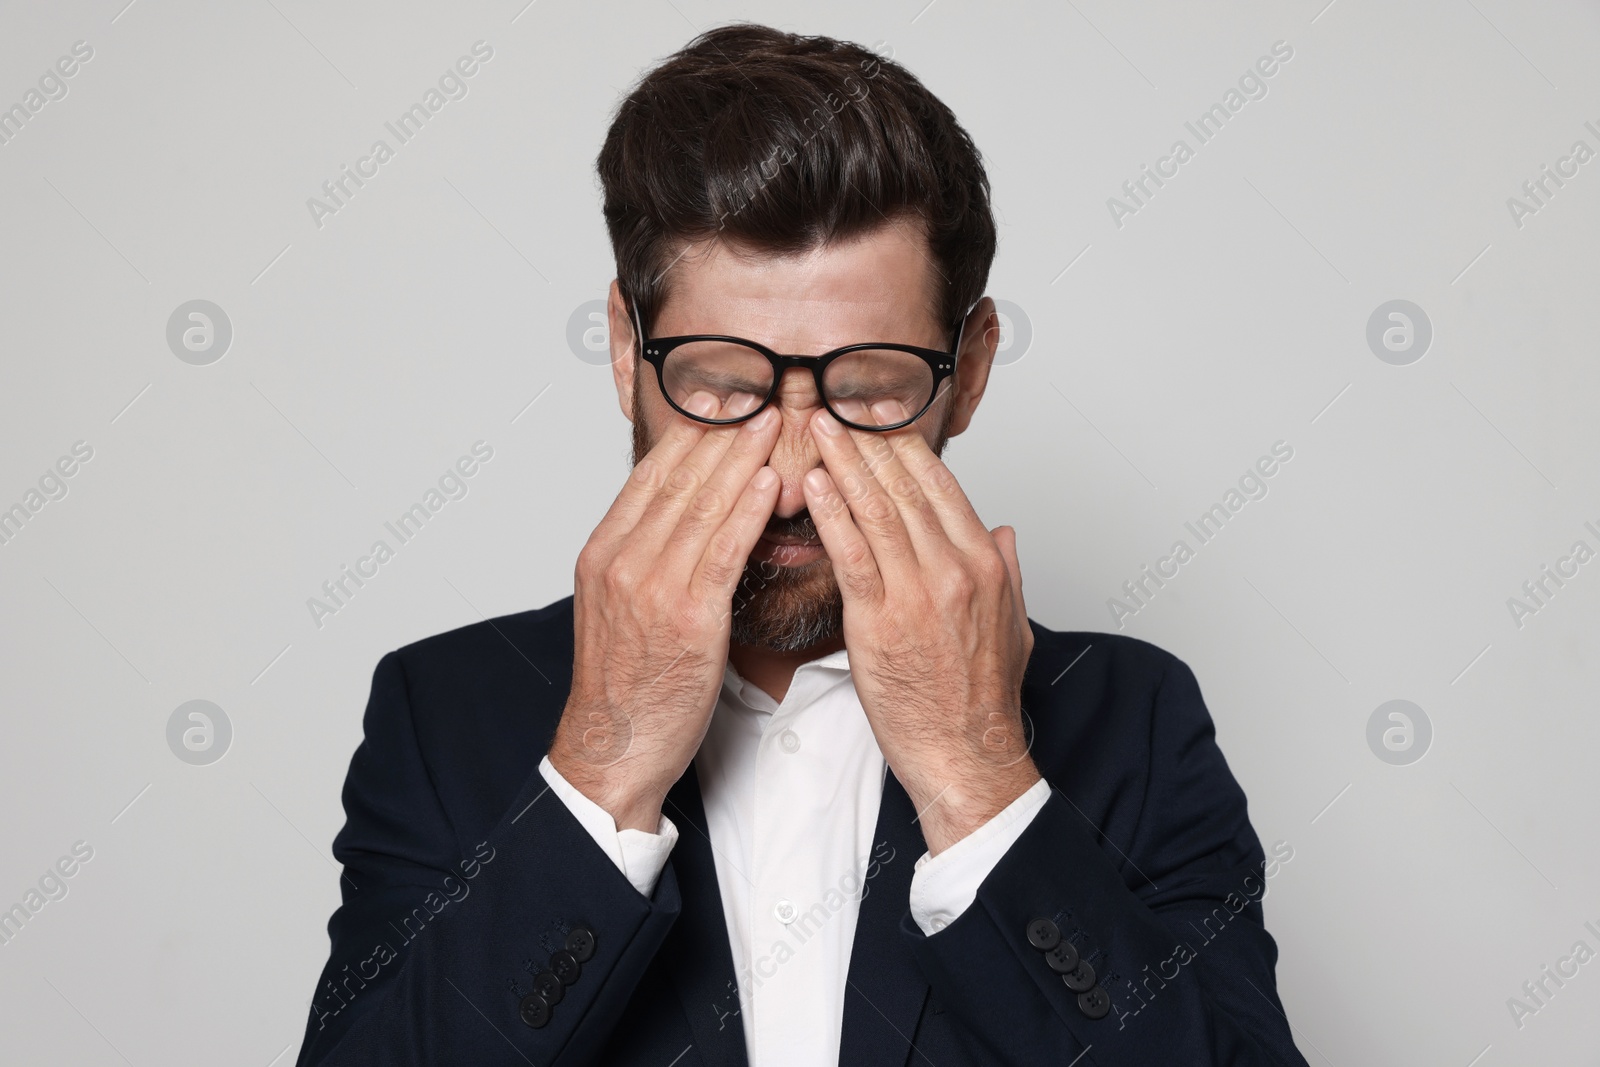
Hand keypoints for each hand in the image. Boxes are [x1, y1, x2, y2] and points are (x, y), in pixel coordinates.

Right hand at [548, 393, 781, 831]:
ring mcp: (651, 587)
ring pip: (701, 505)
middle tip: (760, 393)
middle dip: (722, 432)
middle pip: (677, 479)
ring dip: (743, 458)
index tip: (725, 403)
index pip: (651, 475)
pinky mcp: (686, 619)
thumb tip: (686, 519)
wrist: (613, 747)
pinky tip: (772, 483)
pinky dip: (748, 510)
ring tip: (776, 421)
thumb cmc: (628, 684)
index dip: (691, 435)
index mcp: (604, 553)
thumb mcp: (621, 608)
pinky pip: (722, 551)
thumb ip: (646, 558)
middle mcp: (622, 561)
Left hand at [802, 400, 1038, 854]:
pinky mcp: (882, 621)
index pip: (940, 484)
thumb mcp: (1013, 624)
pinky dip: (831, 513)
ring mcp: (918, 592)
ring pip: (876, 509)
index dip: (904, 445)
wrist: (967, 755)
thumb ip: (1008, 570)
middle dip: (866, 438)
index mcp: (984, 562)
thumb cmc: (980, 698)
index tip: (876, 414)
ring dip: (842, 461)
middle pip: (905, 485)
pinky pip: (852, 554)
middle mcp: (955, 568)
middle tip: (833, 400)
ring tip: (813, 425)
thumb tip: (1004, 531)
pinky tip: (812, 483)